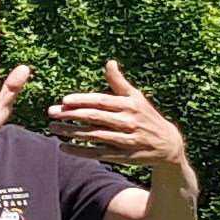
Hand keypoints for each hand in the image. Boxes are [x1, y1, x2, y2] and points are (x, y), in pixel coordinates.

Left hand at [48, 61, 190, 175]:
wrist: (167, 145)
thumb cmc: (147, 116)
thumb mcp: (136, 97)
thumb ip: (119, 82)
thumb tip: (109, 62)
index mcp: (129, 105)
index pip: (101, 101)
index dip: (83, 100)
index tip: (64, 100)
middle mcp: (127, 122)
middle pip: (95, 118)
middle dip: (71, 115)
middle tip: (51, 112)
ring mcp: (125, 140)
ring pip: (93, 136)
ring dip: (71, 132)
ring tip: (53, 127)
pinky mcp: (122, 157)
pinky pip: (97, 153)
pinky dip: (79, 151)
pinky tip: (64, 147)